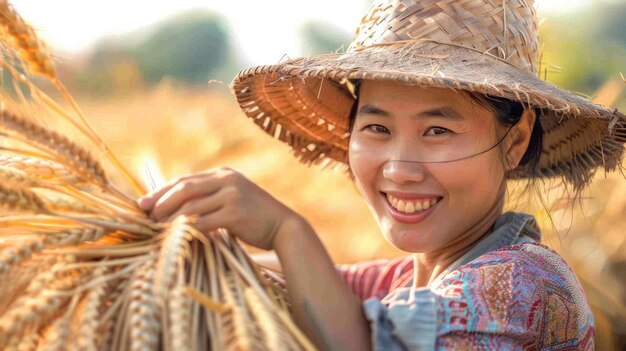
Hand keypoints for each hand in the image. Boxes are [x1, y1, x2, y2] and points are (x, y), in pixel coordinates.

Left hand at [137, 167, 301, 249]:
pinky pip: (203, 222)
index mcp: (224, 174)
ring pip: (191, 205)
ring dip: (170, 218)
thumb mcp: (232, 199)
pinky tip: (174, 237)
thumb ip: (210, 197)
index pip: (185, 179)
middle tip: (146, 215)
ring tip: (156, 228)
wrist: (283, 226)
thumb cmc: (254, 217)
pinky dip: (186, 229)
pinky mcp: (236, 214)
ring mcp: (232, 195)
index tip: (143, 203)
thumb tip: (176, 207)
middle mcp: (227, 180)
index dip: (162, 191)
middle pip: (184, 188)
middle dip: (161, 201)